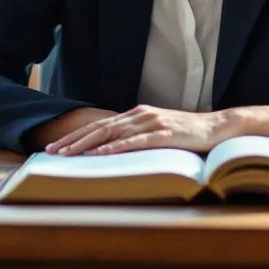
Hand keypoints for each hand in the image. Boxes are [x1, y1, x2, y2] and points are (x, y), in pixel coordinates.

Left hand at [45, 105, 236, 155]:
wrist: (216, 127)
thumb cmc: (186, 133)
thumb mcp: (157, 131)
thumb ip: (138, 135)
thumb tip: (115, 148)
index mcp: (136, 114)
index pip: (100, 124)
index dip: (77, 135)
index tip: (57, 147)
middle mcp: (140, 115)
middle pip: (99, 127)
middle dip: (73, 140)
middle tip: (52, 151)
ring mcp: (151, 123)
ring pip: (112, 133)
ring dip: (88, 144)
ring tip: (69, 154)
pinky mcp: (163, 134)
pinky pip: (135, 141)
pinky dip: (116, 147)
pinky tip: (102, 153)